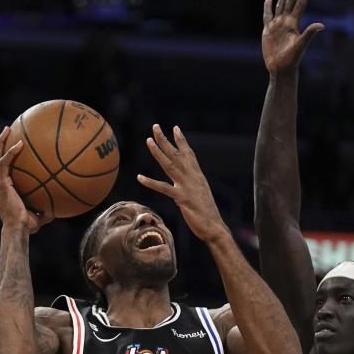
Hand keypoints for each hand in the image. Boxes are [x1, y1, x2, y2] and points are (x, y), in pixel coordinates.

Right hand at [0, 126, 53, 234]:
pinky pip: (4, 164)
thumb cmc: (27, 226)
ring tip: (7, 129)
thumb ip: (46, 209)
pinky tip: (20, 144)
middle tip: (7, 131)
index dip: (2, 157)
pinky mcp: (1, 184)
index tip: (10, 146)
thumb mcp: (39, 215)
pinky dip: (10, 153)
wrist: (18, 229)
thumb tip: (60, 207)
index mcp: (2, 190)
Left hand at [137, 124, 228, 244]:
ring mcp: (187, 186)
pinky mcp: (182, 198)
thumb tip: (186, 183)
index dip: (181, 141)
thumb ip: (192, 186)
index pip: (189, 154)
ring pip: (169, 165)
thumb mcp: (200, 195)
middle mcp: (192, 177)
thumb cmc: (207, 213)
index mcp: (197, 176)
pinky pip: (164, 188)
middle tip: (155, 126)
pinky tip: (139, 177)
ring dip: (158, 152)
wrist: (214, 226)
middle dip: (165, 139)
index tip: (175, 128)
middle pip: (176, 154)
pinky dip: (151, 182)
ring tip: (148, 141)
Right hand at [262, 0, 324, 75]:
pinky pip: (267, 16)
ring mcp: (277, 25)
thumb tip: (322, 25)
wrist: (281, 69)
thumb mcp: (301, 45)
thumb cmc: (292, 59)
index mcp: (294, 24)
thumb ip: (309, 33)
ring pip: (280, 5)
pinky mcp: (268, 31)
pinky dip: (268, 7)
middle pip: (290, 1)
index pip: (300, 5)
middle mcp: (286, 22)